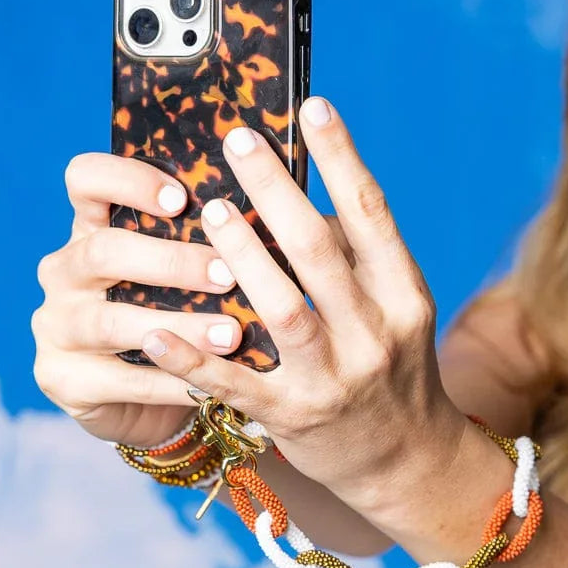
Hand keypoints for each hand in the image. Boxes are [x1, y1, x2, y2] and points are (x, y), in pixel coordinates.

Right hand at [31, 152, 248, 446]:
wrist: (146, 404)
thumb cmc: (177, 315)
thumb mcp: (184, 272)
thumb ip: (205, 240)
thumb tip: (270, 210)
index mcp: (92, 227)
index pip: (86, 179)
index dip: (127, 180)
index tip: (182, 198)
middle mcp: (65, 271)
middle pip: (103, 250)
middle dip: (172, 262)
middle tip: (228, 275)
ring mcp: (57, 326)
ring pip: (110, 321)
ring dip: (178, 326)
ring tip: (232, 334)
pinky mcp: (62, 378)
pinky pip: (120, 379)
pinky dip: (171, 379)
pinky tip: (213, 381)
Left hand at [138, 97, 465, 504]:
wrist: (409, 461)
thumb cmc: (397, 369)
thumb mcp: (399, 310)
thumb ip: (361, 258)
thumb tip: (309, 197)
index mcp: (405, 296)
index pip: (373, 214)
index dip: (341, 157)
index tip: (312, 106)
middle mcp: (375, 333)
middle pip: (319, 250)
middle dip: (276, 189)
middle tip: (237, 140)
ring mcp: (334, 379)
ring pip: (282, 309)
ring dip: (241, 257)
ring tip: (208, 211)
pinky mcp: (293, 417)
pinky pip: (237, 383)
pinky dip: (194, 356)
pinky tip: (157, 329)